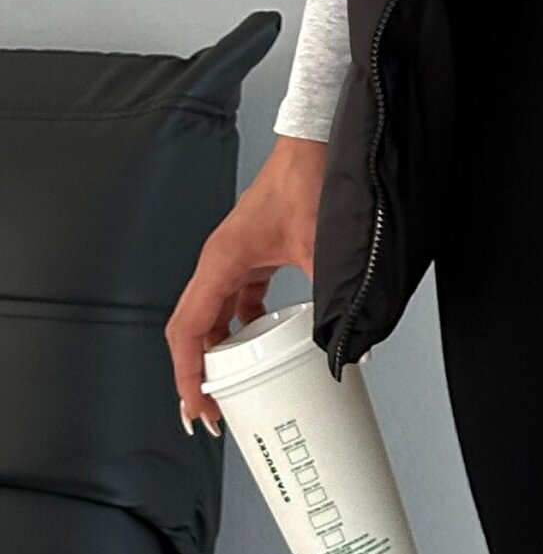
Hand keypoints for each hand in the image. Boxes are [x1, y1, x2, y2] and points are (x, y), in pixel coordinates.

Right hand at [164, 134, 327, 436]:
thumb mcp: (319, 247)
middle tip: (212, 413)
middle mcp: (220, 260)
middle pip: (193, 329)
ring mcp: (235, 257)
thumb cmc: (308, 177)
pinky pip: (238, 301)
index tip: (196, 407)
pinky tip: (266, 343)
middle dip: (197, 374)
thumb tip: (344, 342)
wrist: (316, 140)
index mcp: (222, 260)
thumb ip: (332, 296)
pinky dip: (244, 328)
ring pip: (214, 316)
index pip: (187, 329)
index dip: (187, 374)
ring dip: (219, 354)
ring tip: (233, 389)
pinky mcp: (254, 254)